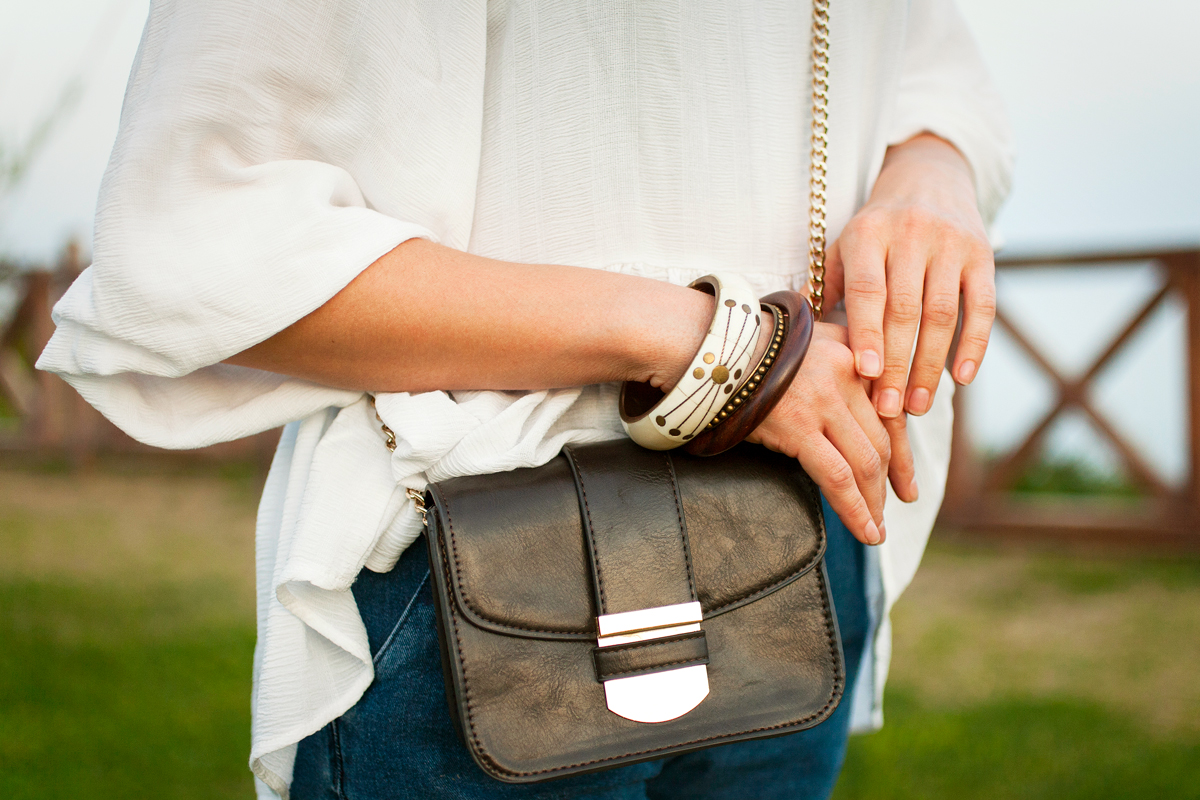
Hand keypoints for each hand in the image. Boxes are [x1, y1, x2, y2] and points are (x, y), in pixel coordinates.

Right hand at [747, 322, 916, 545]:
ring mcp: (825, 400)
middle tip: (894, 506)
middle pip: (883, 438)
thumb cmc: (750, 348)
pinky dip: (854, 508)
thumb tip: (853, 404)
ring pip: (865, 461)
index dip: (902, 452)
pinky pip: (836, 476)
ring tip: (875, 530)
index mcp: (852, 353)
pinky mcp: (799, 425)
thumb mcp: (806, 343)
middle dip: (892, 480)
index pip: (890, 411)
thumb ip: (836, 364)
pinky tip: (864, 529)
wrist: (711, 345)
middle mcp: (848, 373)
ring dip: (873, 501)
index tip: (906, 482)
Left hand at [823, 133, 995, 424]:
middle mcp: (911, 234)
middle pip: (905, 310)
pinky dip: (974, 344)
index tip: (865, 375)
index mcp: (868, 233)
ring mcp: (951, 243)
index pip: (868, 291)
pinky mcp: (983, 254)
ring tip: (918, 406)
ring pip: (943, 314)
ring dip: (931, 365)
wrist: (929, 178)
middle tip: (889, 408)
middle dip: (897, 364)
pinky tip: (962, 378)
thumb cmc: (876, 229)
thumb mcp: (844, 246)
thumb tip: (793, 335)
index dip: (867, 334)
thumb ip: (824, 288)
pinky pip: (983, 306)